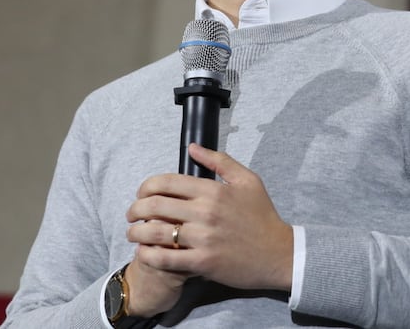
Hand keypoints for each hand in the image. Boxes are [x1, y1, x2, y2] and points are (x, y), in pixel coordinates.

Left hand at [123, 145, 293, 314]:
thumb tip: (193, 147)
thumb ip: (220, 162)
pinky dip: (148, 255)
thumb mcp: (248, 180)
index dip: (146, 186)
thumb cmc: (263, 216)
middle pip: (155, 206)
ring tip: (133, 234)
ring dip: (136, 232)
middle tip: (132, 214)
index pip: (166, 182)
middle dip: (135, 209)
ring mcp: (203, 239)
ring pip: (156, 232)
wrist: (278, 253)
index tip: (141, 194)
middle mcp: (205, 212)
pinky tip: (144, 252)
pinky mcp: (203, 262)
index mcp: (214, 190)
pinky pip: (165, 258)